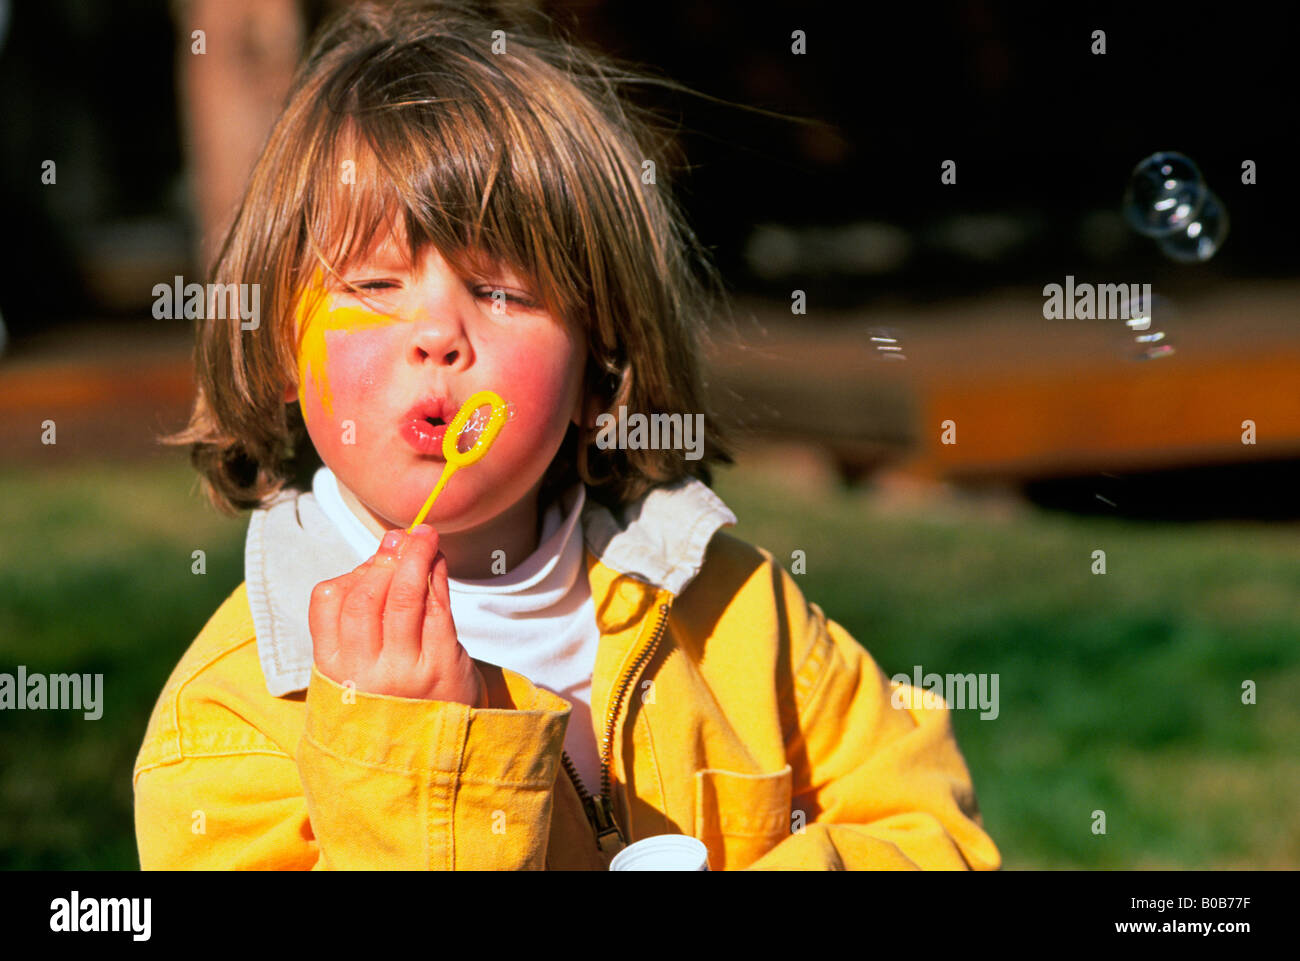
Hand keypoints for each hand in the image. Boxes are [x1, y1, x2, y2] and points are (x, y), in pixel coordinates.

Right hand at [307, 524, 485, 707]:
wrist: (431, 756)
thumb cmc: (393, 698)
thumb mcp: (362, 665)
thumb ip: (366, 613)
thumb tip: (390, 544)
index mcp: (335, 669)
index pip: (327, 603)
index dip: (352, 573)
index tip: (372, 563)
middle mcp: (366, 672)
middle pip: (365, 598)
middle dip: (384, 560)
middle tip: (402, 539)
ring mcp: (405, 672)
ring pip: (402, 599)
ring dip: (414, 557)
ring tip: (425, 536)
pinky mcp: (443, 669)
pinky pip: (438, 611)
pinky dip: (438, 577)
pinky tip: (439, 562)